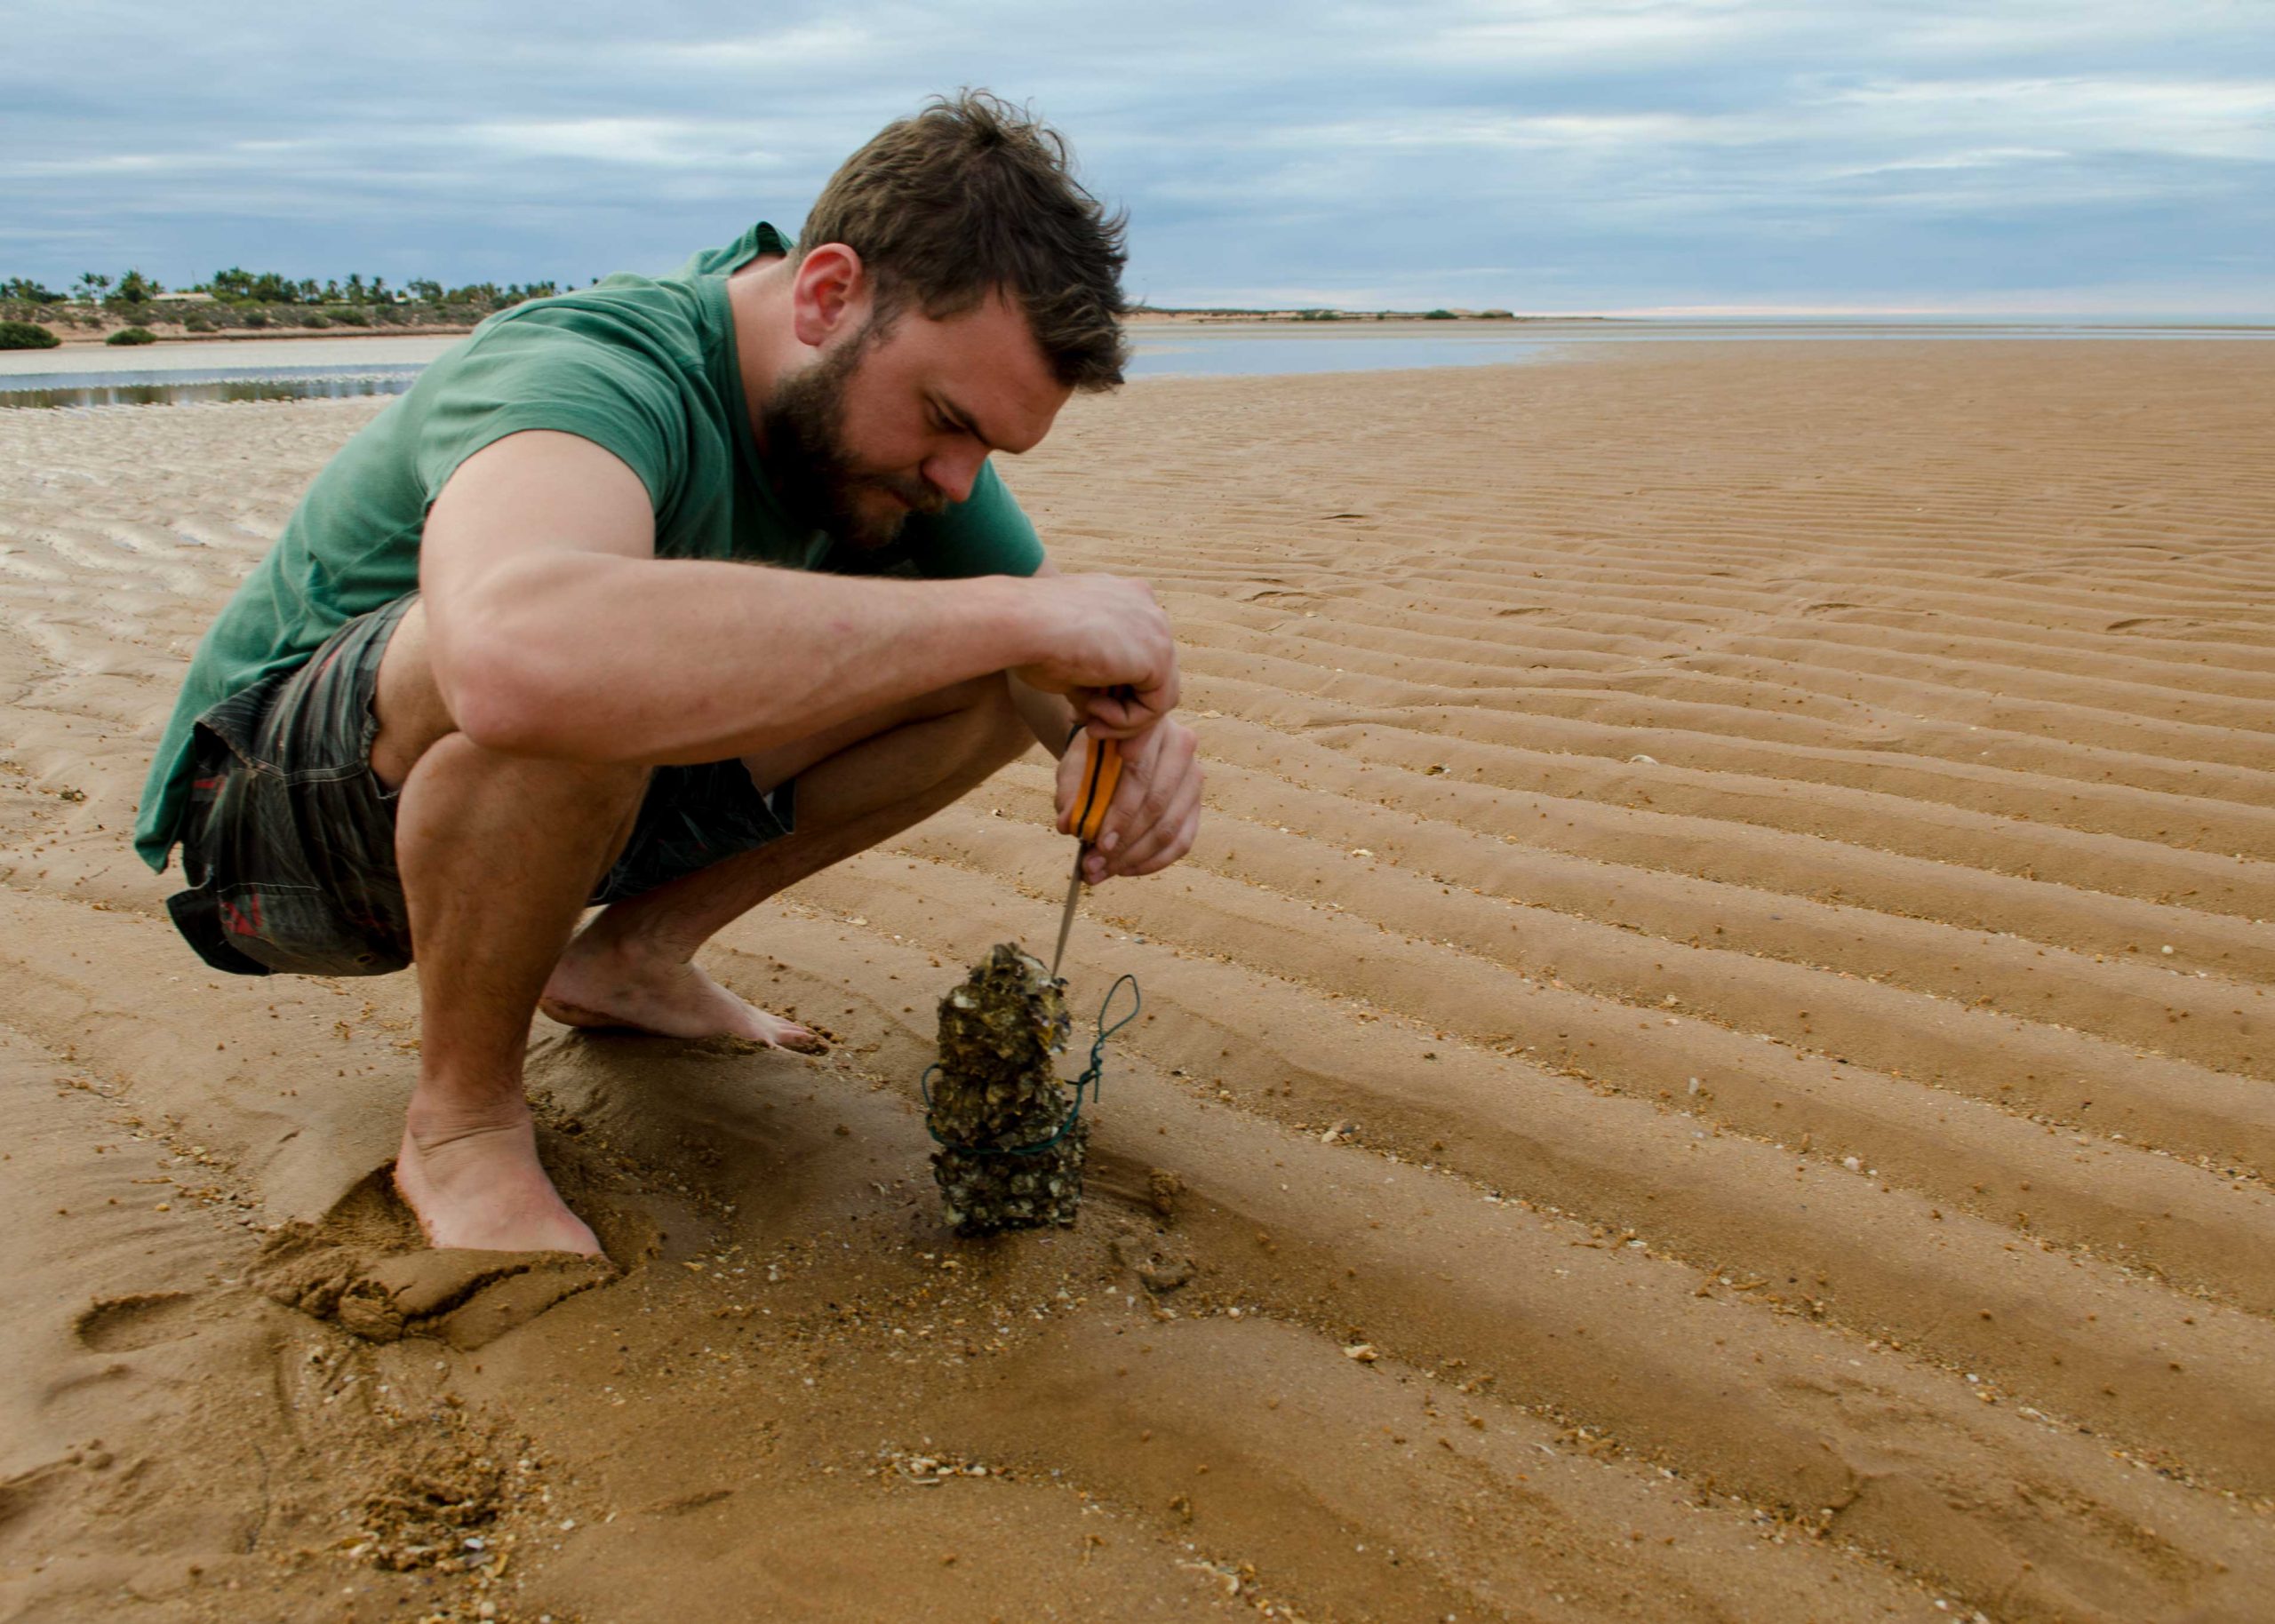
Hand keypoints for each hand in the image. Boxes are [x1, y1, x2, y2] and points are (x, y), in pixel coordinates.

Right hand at [1012, 573, 1179, 738]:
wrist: (1021, 623)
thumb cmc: (1029, 637)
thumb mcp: (1067, 660)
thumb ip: (1090, 682)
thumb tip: (1095, 712)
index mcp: (1124, 597)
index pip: (1135, 653)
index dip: (1115, 690)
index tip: (1087, 712)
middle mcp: (1146, 606)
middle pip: (1152, 673)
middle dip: (1125, 711)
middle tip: (1093, 730)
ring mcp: (1157, 629)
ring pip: (1158, 693)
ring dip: (1124, 720)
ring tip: (1090, 725)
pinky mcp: (1159, 656)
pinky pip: (1156, 705)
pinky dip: (1127, 721)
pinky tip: (1095, 713)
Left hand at [1055, 715, 1202, 881]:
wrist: (1114, 751)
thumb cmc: (1094, 757)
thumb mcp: (1077, 767)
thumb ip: (1072, 792)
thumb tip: (1068, 824)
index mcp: (1151, 728)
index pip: (1139, 774)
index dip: (1119, 813)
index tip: (1097, 842)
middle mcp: (1182, 749)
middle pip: (1157, 805)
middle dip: (1123, 843)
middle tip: (1092, 865)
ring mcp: (1193, 779)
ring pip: (1169, 829)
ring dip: (1133, 858)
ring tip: (1100, 872)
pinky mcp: (1196, 806)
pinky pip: (1181, 843)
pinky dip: (1151, 862)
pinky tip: (1124, 869)